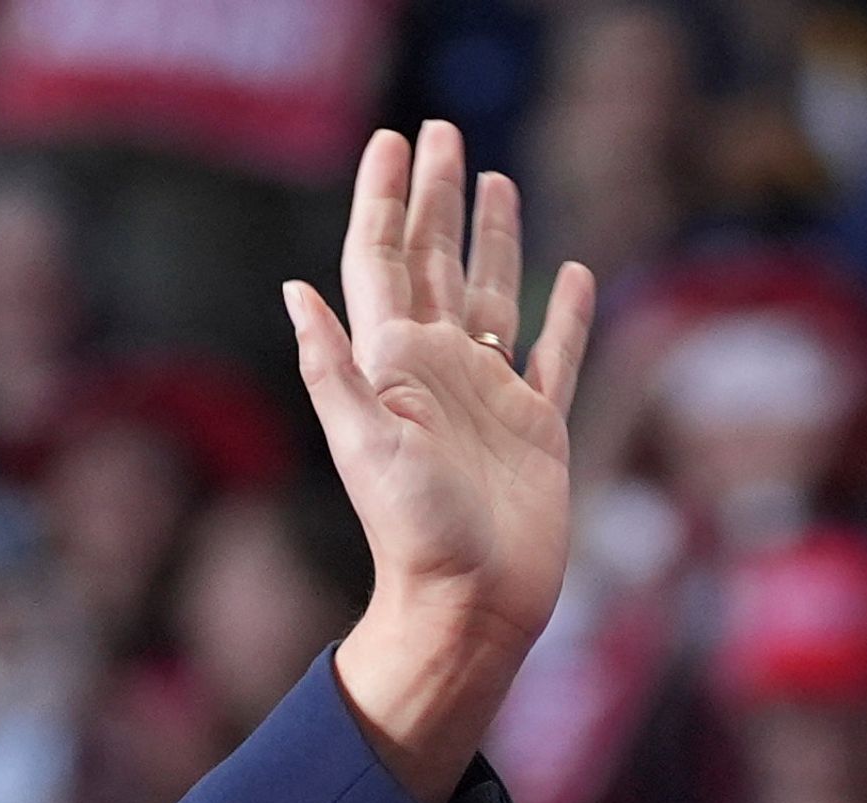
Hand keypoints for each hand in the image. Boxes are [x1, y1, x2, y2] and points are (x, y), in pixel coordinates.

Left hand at [291, 123, 597, 802]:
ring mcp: (488, 396)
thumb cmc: (413, 535)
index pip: (380, 260)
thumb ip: (333, 368)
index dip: (384, 198)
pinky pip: (553, 354)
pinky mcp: (536, 427)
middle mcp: (437, 370)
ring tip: (492, 179)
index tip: (391, 139)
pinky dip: (562, 312)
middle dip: (435, 196)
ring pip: (492, 293)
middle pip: (434, 260)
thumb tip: (294, 292)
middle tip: (439, 130)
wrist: (469, 607)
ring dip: (491, 237)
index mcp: (392, 364)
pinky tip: (571, 273)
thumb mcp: (364, 446)